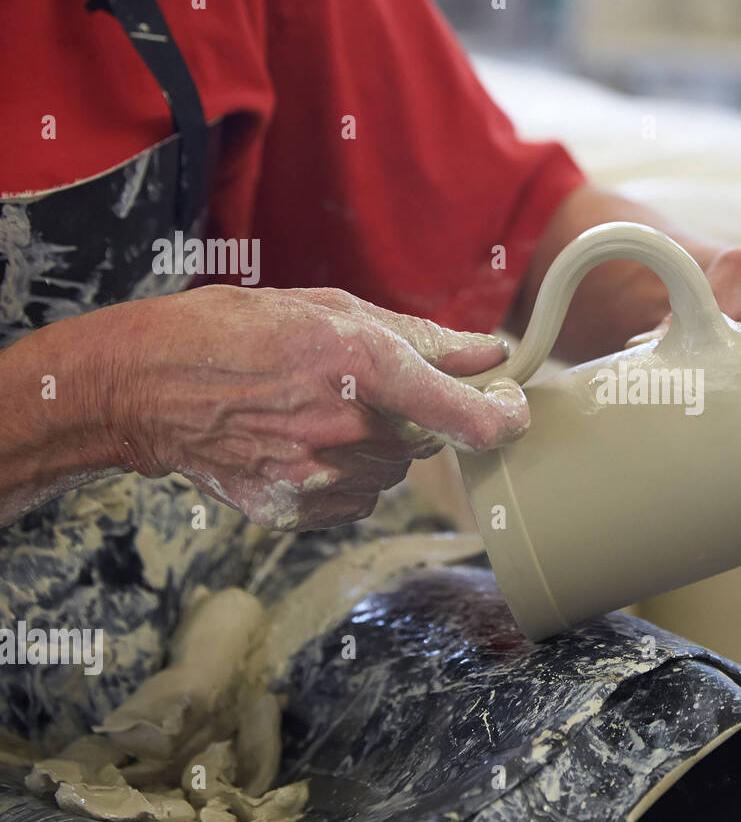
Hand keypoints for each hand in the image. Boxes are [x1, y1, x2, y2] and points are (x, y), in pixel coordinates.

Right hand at [107, 285, 528, 529]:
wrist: (148, 384)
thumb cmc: (240, 332)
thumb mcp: (335, 311)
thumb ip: (423, 338)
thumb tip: (490, 355)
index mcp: (363, 364)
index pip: (469, 419)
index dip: (506, 418)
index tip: (511, 405)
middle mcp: (347, 427)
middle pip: (428, 439)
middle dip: (414, 413)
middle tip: (359, 385)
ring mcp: (320, 476)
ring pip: (393, 470)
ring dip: (378, 443)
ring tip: (319, 409)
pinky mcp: (297, 511)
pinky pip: (359, 498)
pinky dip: (348, 473)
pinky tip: (304, 441)